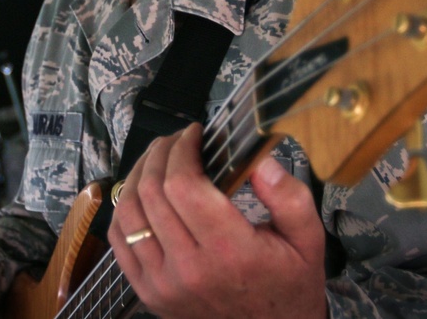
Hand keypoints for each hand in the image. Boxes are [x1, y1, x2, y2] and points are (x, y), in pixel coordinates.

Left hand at [108, 123, 327, 318]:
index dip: (182, 150)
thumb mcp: (307, 239)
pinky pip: (120, 238)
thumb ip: (289, 196)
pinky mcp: (148, 292)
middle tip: (176, 139)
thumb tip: (258, 159)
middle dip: (160, 153)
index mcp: (230, 252)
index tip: (194, 134)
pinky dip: (125, 207)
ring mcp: (163, 284)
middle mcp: (190, 269)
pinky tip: (143, 190)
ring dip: (139, 174)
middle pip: (153, 192)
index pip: (184, 186)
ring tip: (158, 158)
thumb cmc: (288, 282)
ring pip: (129, 212)